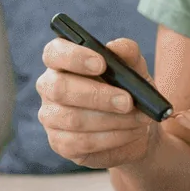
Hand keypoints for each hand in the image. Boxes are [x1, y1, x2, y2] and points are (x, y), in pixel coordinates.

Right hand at [37, 37, 158, 168]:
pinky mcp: (60, 143)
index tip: (101, 63)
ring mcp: (51, 117)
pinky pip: (81, 142)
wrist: (137, 126)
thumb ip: (127, 52)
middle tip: (127, 101)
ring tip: (139, 118)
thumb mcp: (135, 68)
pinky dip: (112, 137)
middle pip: (59, 88)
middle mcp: (50, 87)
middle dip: (97, 95)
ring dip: (112, 119)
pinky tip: (130, 132)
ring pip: (72, 119)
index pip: (54, 52)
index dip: (74, 57)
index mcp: (63, 61)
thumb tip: (116, 47)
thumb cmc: (129, 89)